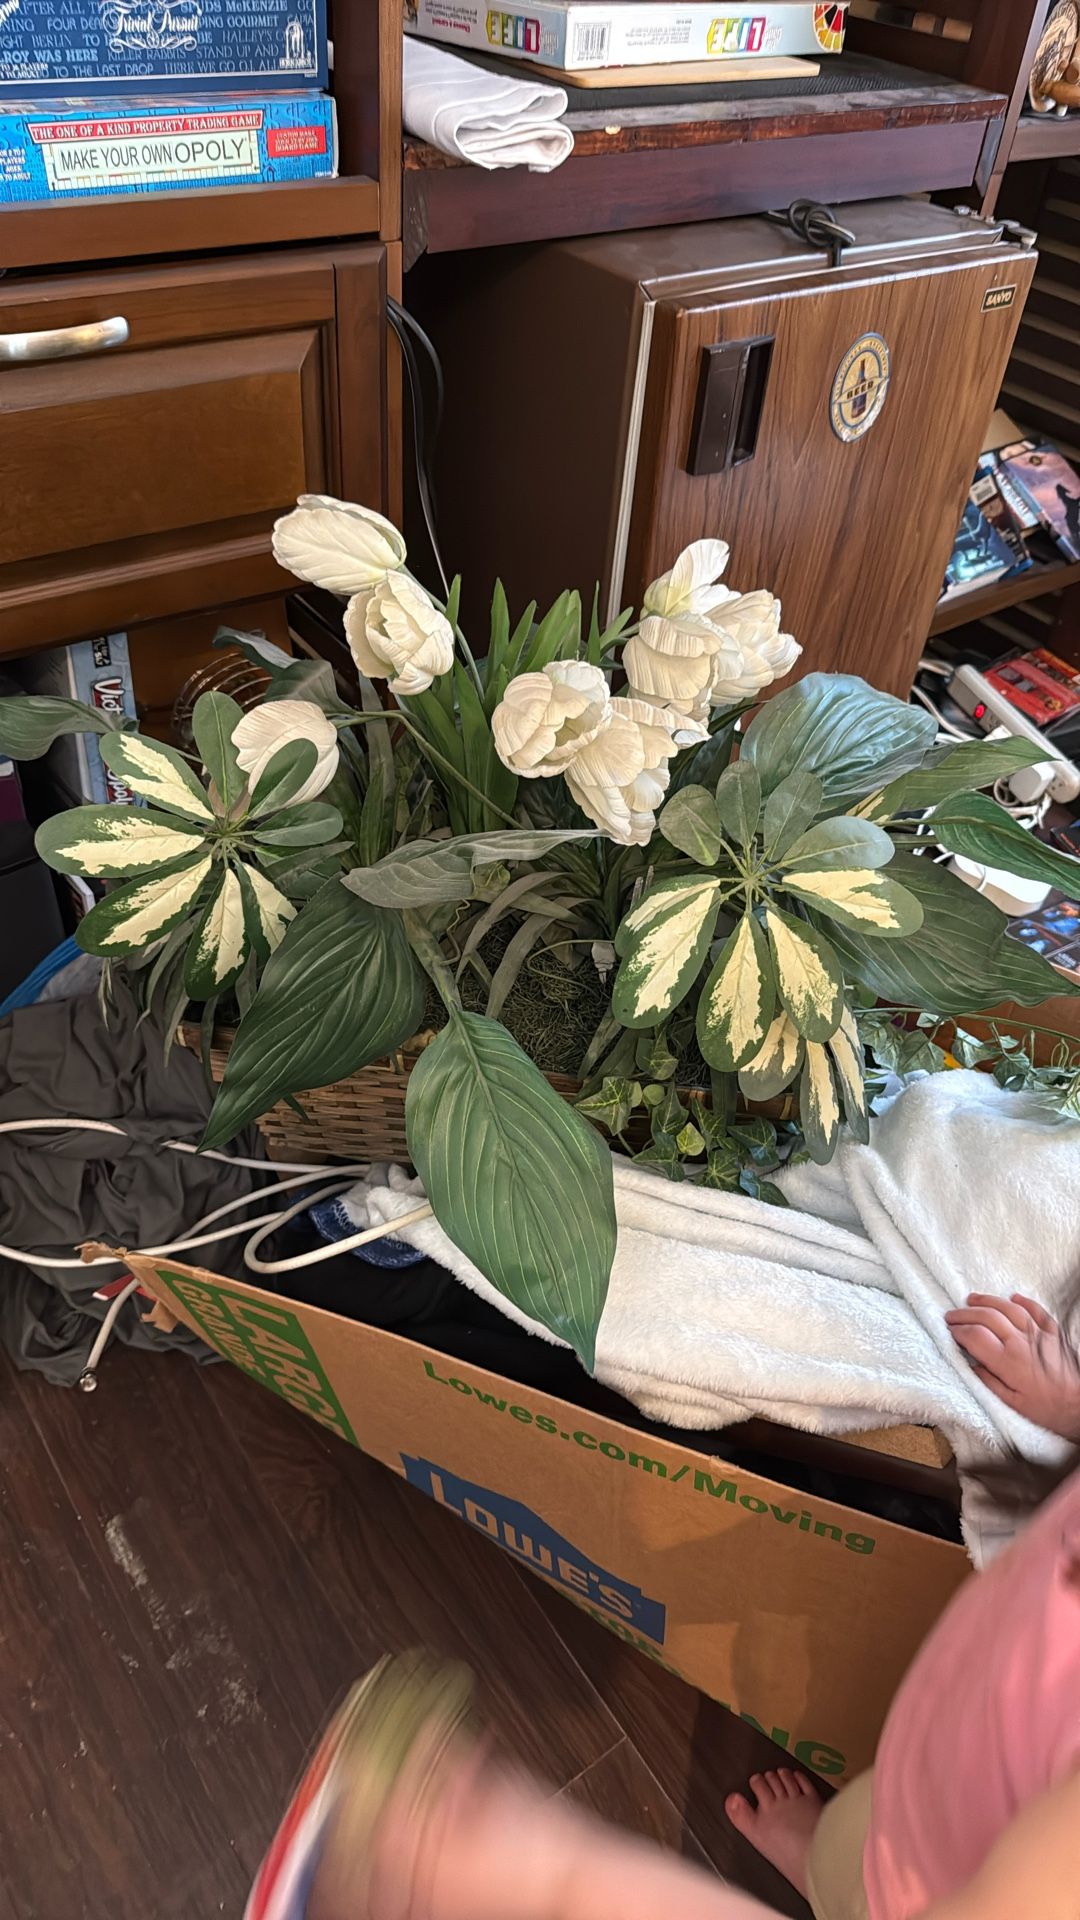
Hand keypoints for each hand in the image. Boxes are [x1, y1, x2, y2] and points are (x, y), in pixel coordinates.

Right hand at [945, 1293, 1079, 1441]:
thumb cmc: (1049, 1410)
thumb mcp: (1013, 1405)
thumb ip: (989, 1383)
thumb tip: (972, 1365)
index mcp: (1008, 1362)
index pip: (975, 1336)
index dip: (958, 1331)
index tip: (950, 1332)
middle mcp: (1021, 1342)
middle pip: (987, 1317)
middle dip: (965, 1314)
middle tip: (951, 1315)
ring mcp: (1039, 1334)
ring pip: (1008, 1308)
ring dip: (987, 1301)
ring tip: (971, 1300)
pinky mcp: (1055, 1332)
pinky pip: (1036, 1309)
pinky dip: (1022, 1301)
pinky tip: (1012, 1297)